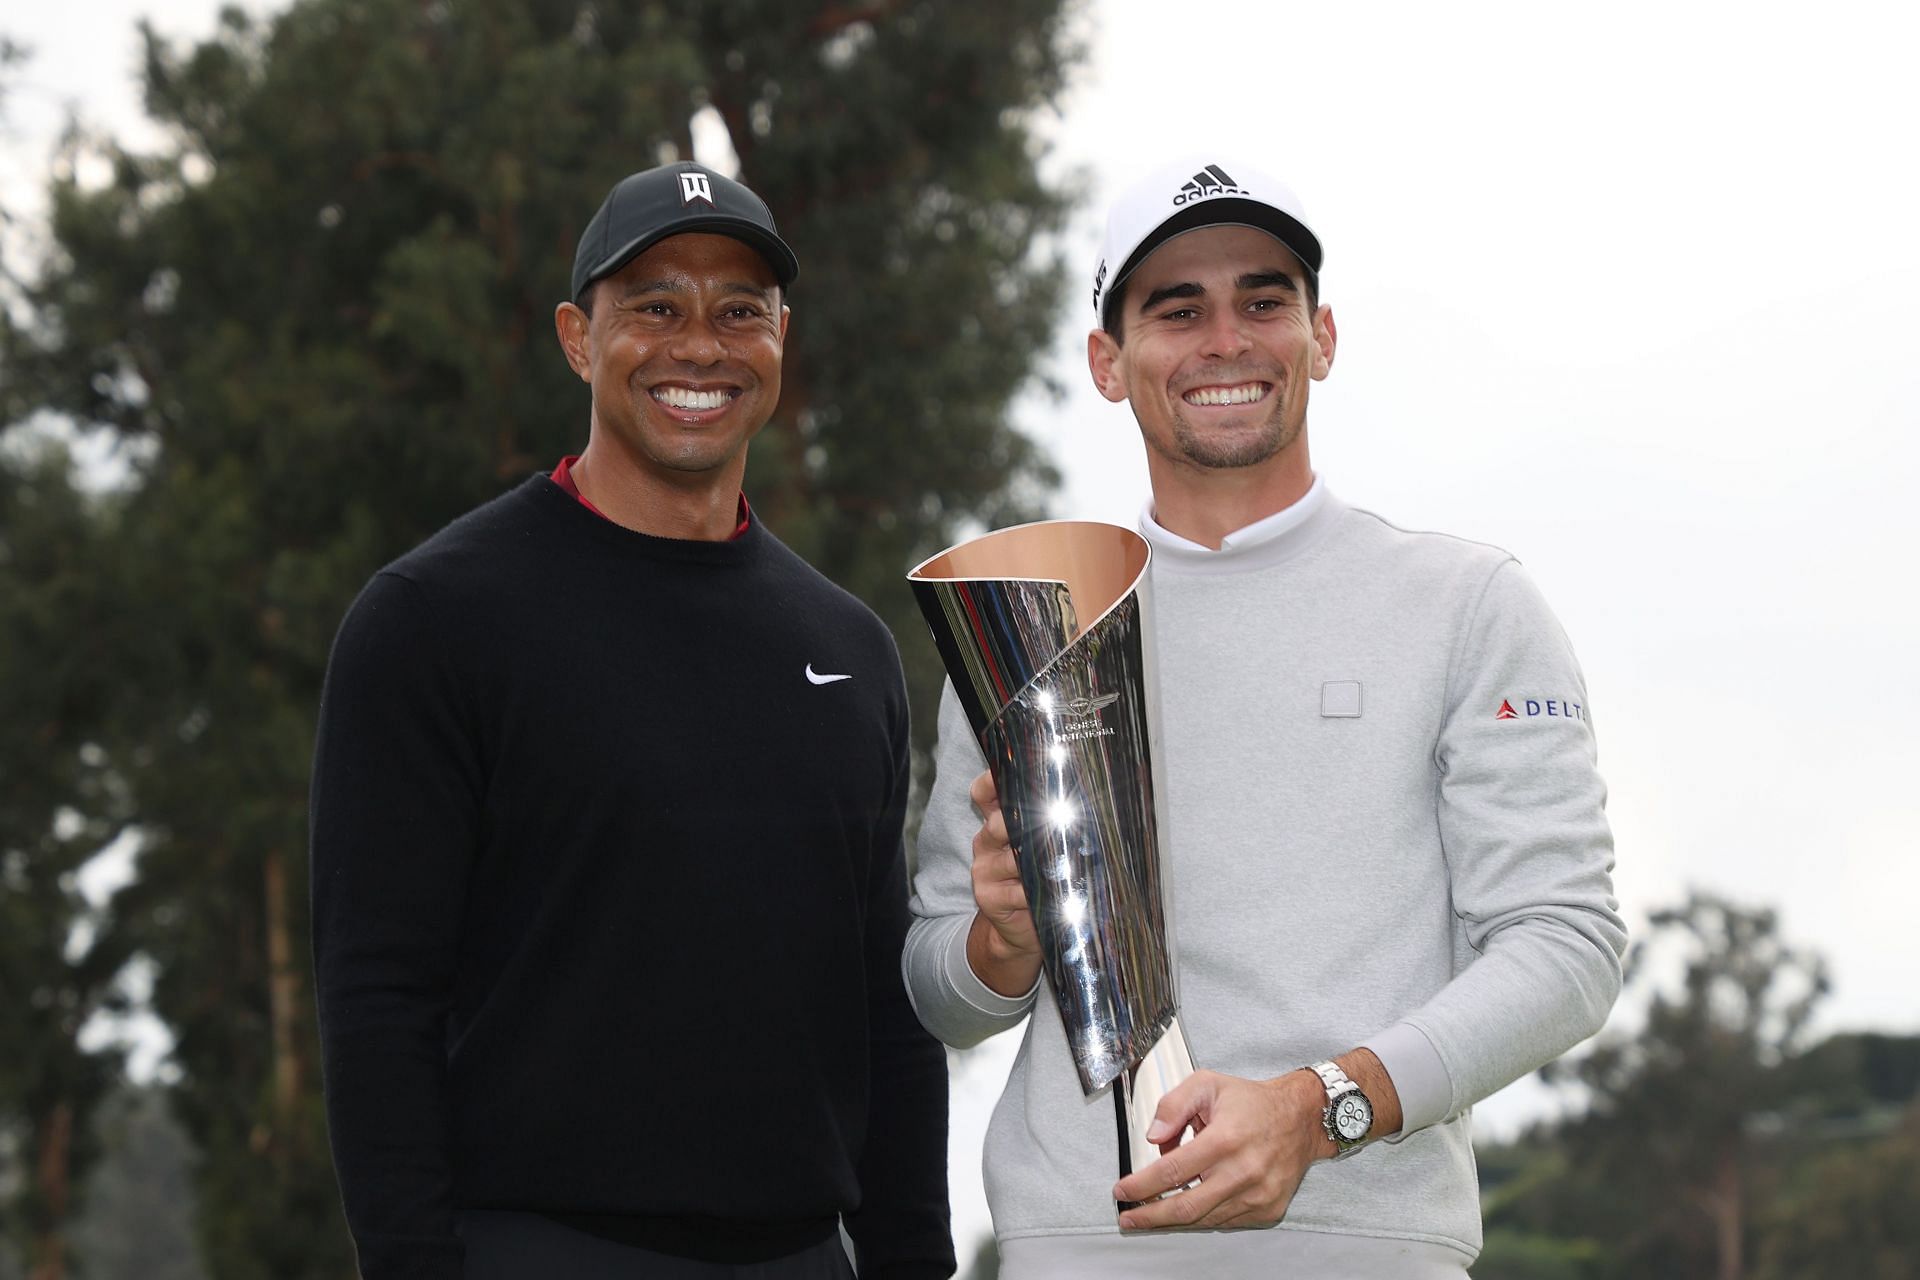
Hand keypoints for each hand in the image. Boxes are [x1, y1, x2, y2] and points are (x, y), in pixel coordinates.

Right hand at [964, 770, 1042, 996]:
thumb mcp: (1040, 850)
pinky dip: (1037, 894)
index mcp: (996, 824)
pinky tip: (1055, 896)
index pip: (984, 794)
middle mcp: (985, 842)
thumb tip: (1085, 803)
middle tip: (1054, 825)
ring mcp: (983, 870)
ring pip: (1012, 859)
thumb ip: (1050, 827)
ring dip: (1040, 864)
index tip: (1014, 775)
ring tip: (1063, 864)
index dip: (992, 782)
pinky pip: (1017, 891)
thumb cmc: (1038, 881)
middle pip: (998, 824)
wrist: (1020, 929)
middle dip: (1025, 825)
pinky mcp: (987, 896)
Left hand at [1112, 1069, 1332, 1229]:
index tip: (1123, 1191)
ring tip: (1152, 1211)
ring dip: (1173, 1218)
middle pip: (1186, 1207)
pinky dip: (1202, 1216)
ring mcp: (1258, 1195)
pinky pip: (1225, 1221)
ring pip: (1204, 1218)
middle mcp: (1243, 1171)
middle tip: (1129, 1217)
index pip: (1172, 1171)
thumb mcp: (1207, 1084)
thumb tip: (1153, 1137)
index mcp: (1225, 1138)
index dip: (1142, 1185)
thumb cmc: (1252, 1103)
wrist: (1301, 1119)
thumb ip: (1173, 1106)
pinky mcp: (1267, 1209)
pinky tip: (1190, 1204)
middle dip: (1150, 1216)